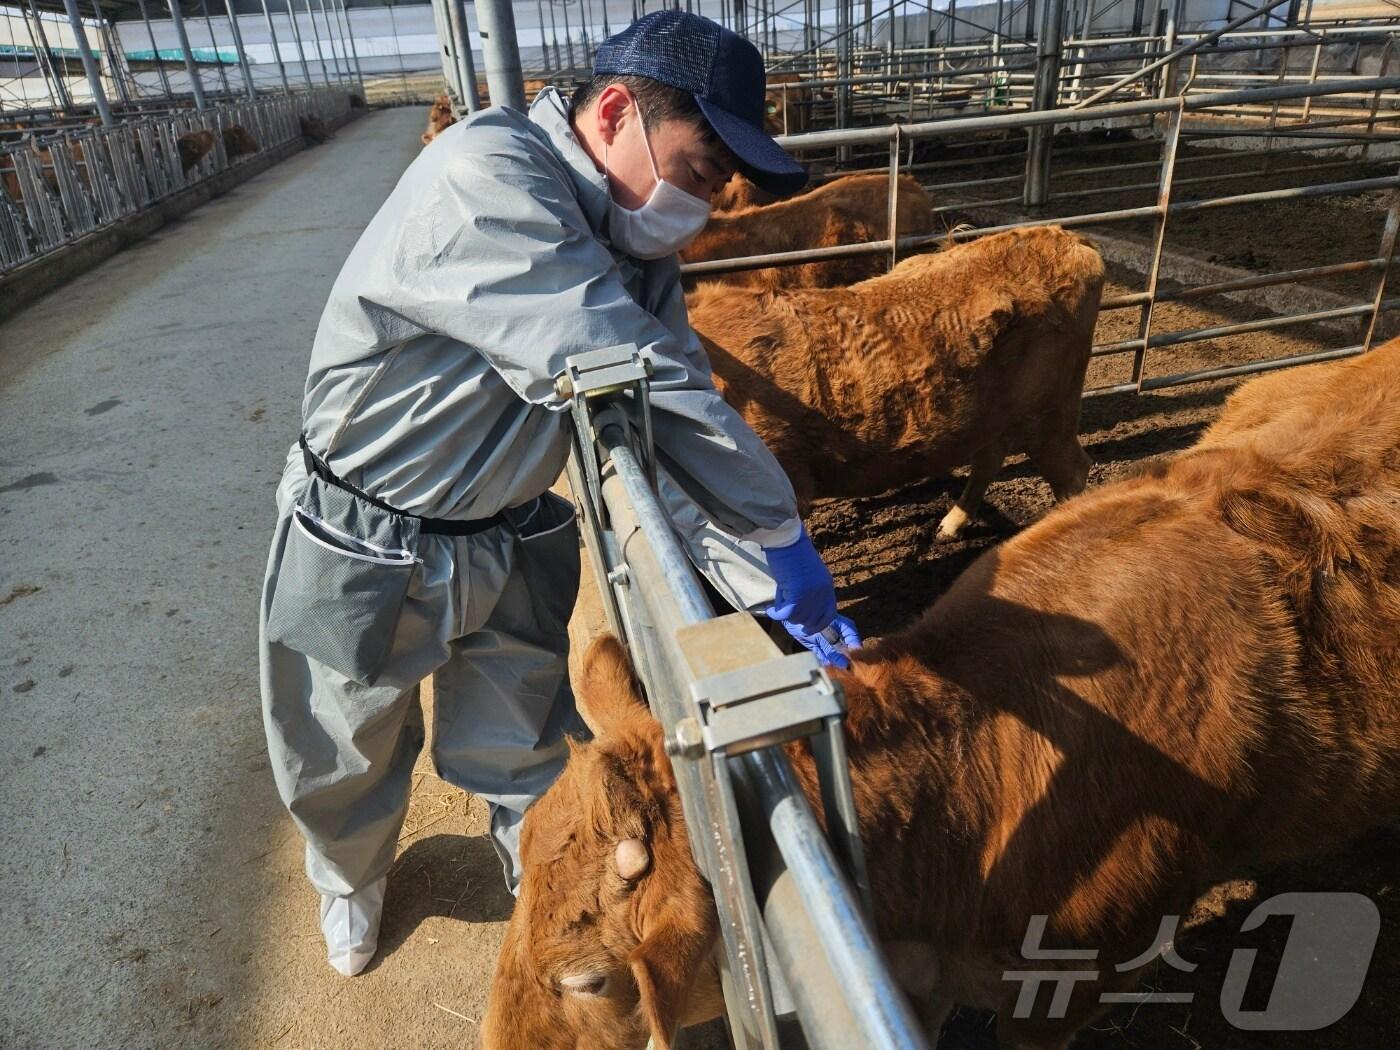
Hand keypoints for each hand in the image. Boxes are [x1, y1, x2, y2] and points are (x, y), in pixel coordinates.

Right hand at [763, 528, 861, 668]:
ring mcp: (812, 596)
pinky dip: (778, 613)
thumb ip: (810, 591)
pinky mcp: (798, 596)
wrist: (787, 540)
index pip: (829, 616)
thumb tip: (801, 607)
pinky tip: (773, 608)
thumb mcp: (808, 574)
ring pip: (798, 619)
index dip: (818, 625)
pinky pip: (787, 614)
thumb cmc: (793, 554)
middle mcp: (823, 594)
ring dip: (786, 614)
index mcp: (827, 588)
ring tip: (779, 601)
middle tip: (786, 616)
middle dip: (800, 623)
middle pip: (814, 622)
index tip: (808, 630)